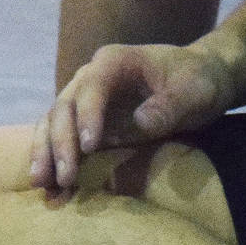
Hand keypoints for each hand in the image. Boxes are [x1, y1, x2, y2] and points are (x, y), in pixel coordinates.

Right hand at [28, 41, 234, 192]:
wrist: (202, 80)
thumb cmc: (198, 80)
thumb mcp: (193, 91)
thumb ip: (168, 106)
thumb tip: (138, 123)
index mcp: (115, 61)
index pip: (92, 87)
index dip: (88, 116)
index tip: (90, 147)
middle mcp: (92, 77)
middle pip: (65, 107)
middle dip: (61, 142)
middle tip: (65, 177)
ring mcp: (85, 99)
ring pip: (53, 123)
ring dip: (46, 153)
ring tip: (43, 183)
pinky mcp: (85, 121)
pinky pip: (61, 137)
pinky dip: (53, 158)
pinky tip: (49, 183)